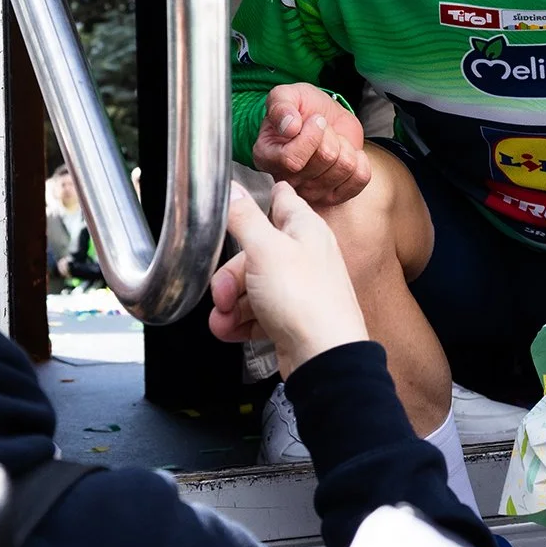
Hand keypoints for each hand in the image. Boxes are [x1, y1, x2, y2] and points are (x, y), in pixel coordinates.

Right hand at [209, 182, 368, 376]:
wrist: (323, 357)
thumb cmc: (304, 300)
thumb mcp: (265, 249)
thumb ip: (245, 218)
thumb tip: (232, 188)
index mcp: (304, 229)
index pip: (281, 200)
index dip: (257, 200)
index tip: (237, 205)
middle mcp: (304, 255)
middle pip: (254, 252)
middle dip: (230, 276)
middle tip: (222, 294)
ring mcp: (299, 288)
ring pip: (252, 286)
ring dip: (230, 304)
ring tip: (223, 321)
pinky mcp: (291, 317)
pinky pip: (257, 313)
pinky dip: (241, 322)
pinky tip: (231, 331)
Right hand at [252, 83, 370, 206]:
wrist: (324, 118)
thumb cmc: (302, 109)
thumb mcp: (287, 95)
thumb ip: (281, 105)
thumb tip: (289, 127)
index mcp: (267, 157)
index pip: (293, 159)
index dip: (312, 135)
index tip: (315, 119)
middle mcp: (286, 180)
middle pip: (325, 158)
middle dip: (331, 134)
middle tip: (323, 130)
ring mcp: (311, 192)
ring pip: (345, 167)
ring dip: (345, 145)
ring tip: (332, 141)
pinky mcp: (335, 196)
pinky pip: (360, 179)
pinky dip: (361, 160)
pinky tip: (347, 153)